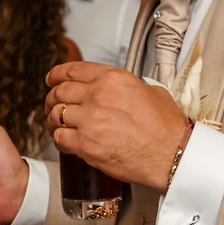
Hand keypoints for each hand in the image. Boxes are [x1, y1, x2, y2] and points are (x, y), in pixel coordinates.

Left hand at [44, 61, 189, 191]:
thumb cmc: (166, 128)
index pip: (73, 70)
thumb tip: (121, 91)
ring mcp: (89, 120)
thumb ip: (129, 87)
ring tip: (55, 124)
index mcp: (112, 79)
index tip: (52, 78)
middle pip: (60, 92)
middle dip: (52, 98)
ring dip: (53, 119)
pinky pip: (59, 138)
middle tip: (52, 103)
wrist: (171, 154)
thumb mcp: (151, 91)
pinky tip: (65, 141)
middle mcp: (98, 96)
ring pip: (55, 115)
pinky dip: (58, 139)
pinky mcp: (86, 144)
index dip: (57, 74)